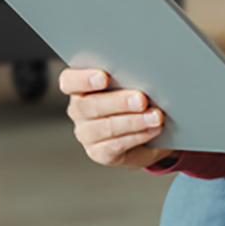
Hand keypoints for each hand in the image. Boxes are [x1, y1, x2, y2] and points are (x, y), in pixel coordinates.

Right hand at [60, 67, 177, 168]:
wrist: (142, 134)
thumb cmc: (132, 101)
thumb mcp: (128, 85)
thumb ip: (127, 78)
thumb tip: (143, 72)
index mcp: (79, 87)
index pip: (69, 81)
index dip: (83, 79)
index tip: (103, 77)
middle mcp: (78, 110)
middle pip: (91, 105)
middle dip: (120, 102)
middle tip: (141, 100)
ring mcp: (86, 133)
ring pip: (107, 127)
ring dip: (134, 121)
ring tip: (155, 116)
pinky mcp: (98, 152)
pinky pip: (116, 145)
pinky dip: (138, 136)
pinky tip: (152, 129)